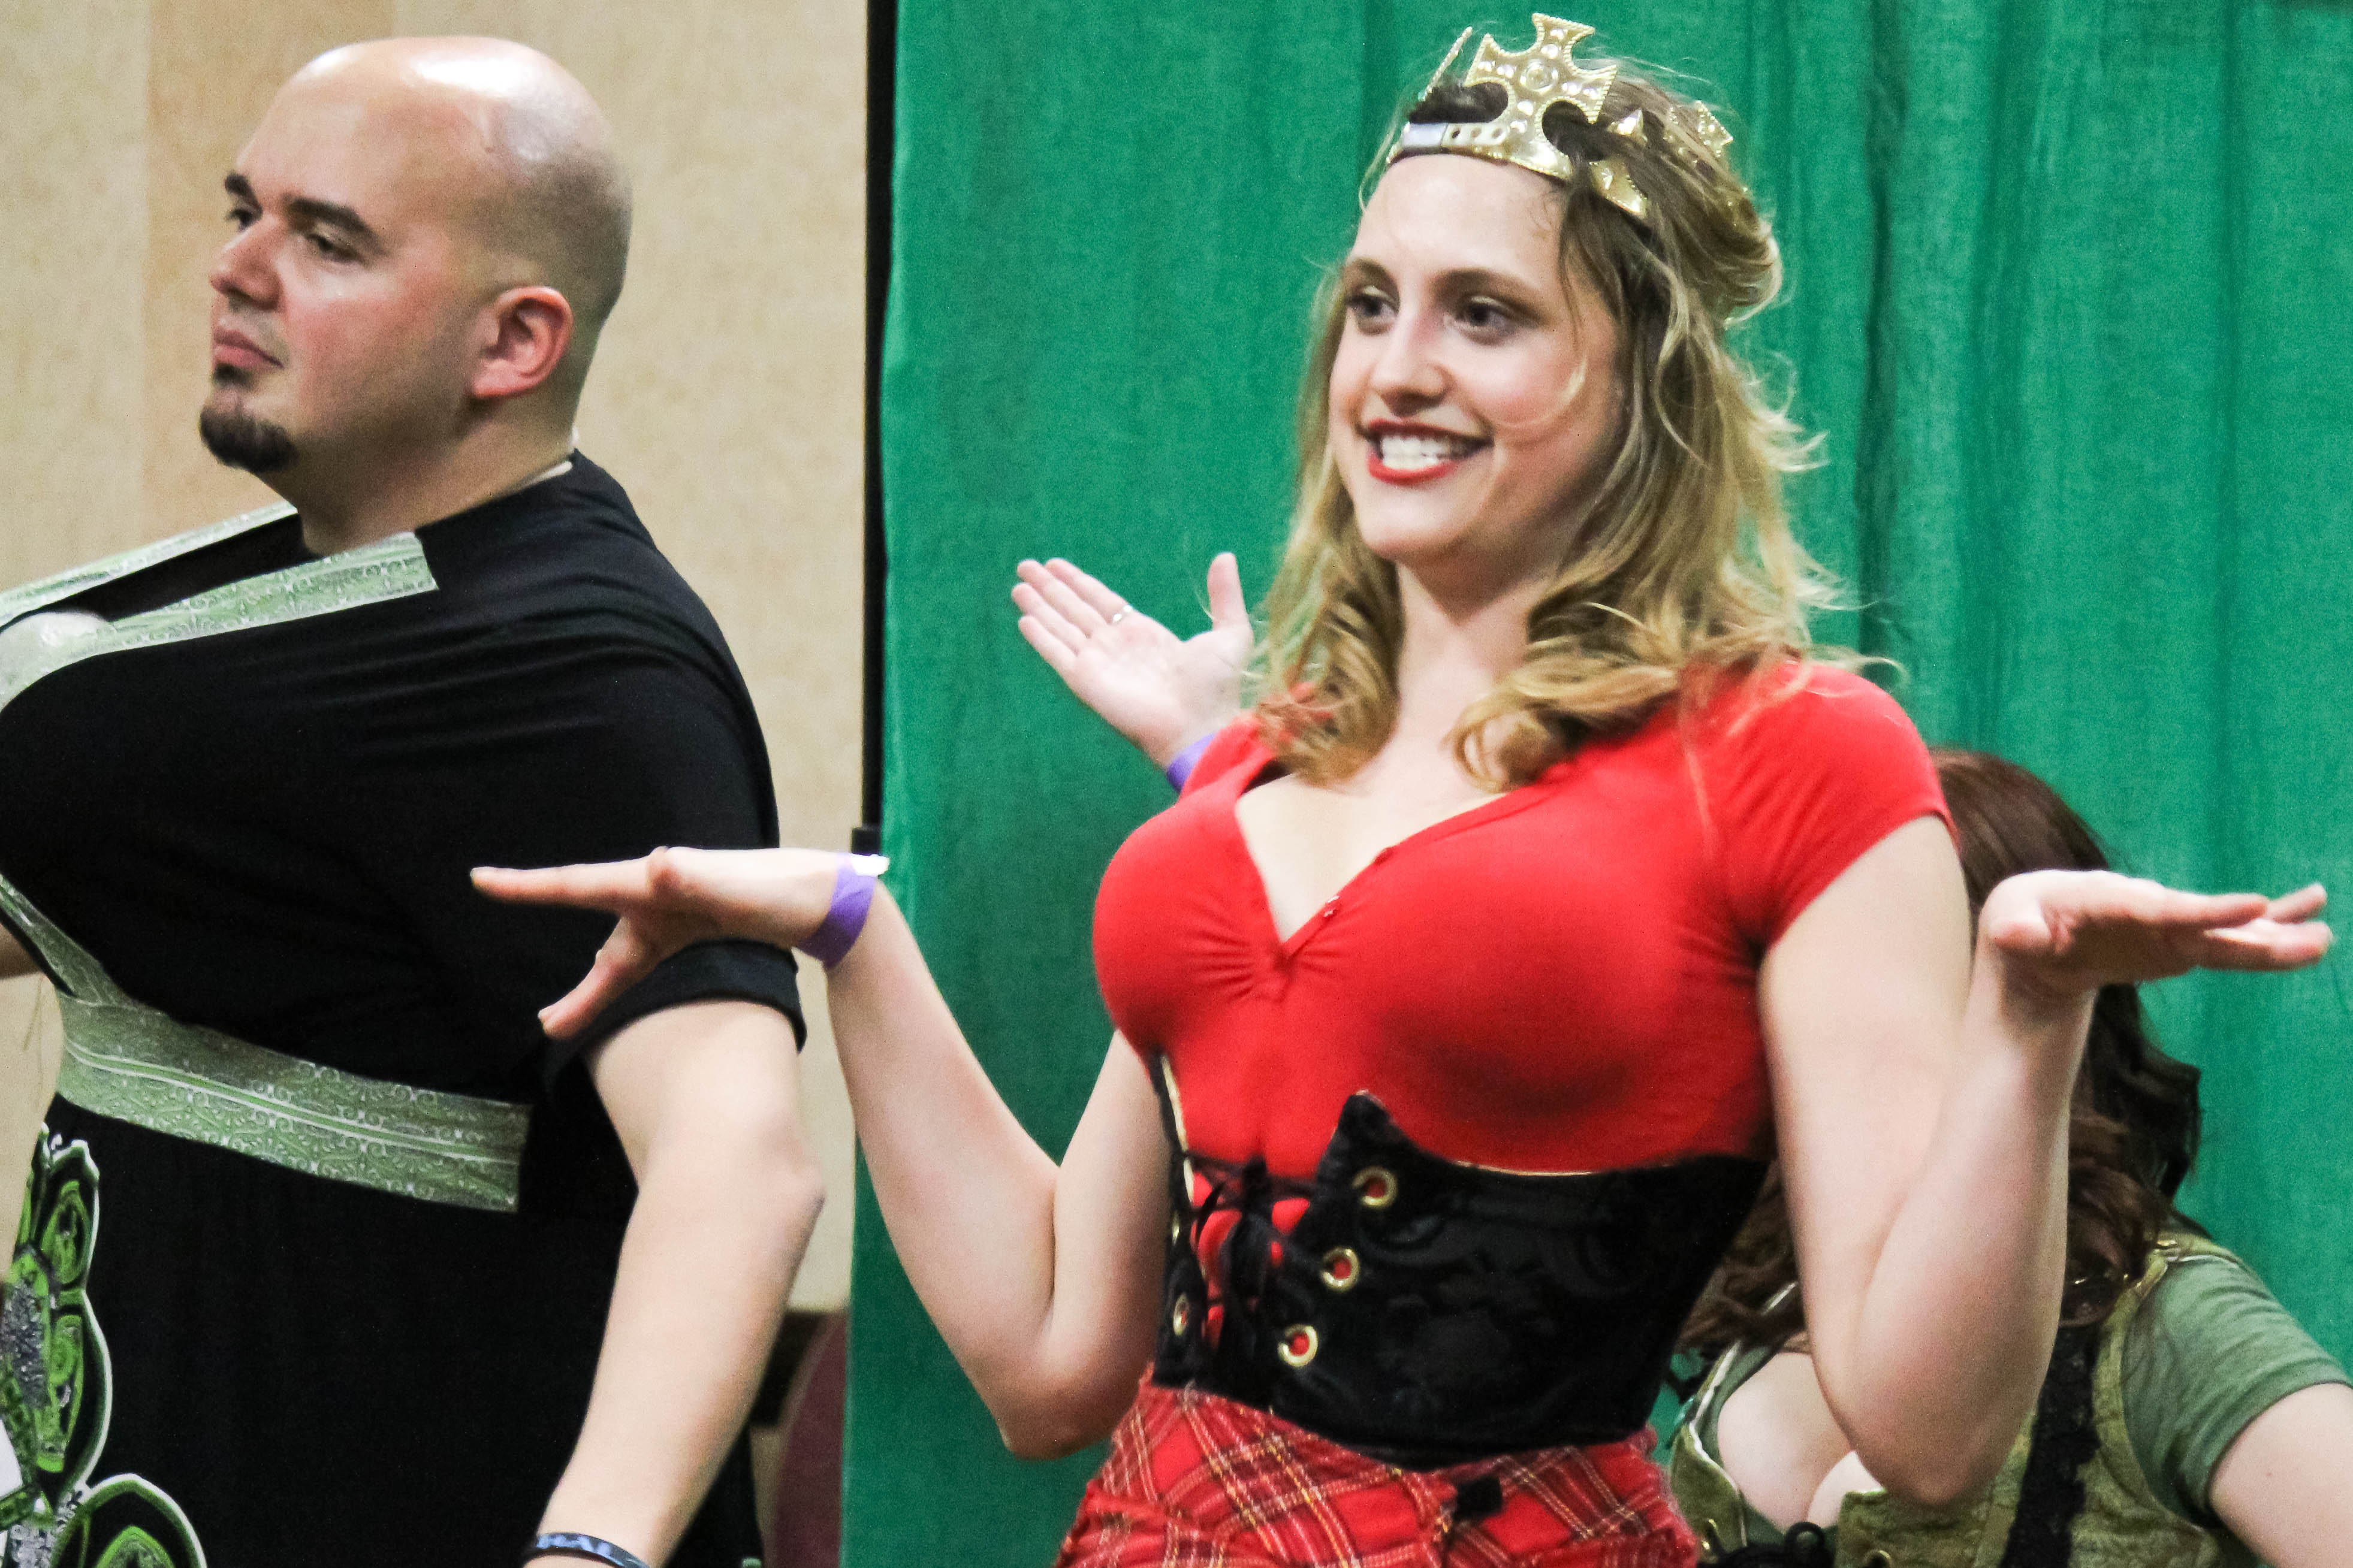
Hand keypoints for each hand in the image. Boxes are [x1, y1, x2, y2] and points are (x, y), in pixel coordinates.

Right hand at [473, 847, 840, 1036]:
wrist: (823, 898)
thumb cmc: (782, 890)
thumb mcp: (740, 889)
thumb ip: (698, 879)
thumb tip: (659, 862)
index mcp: (655, 880)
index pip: (581, 882)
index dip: (529, 885)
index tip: (481, 879)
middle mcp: (654, 891)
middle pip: (594, 937)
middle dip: (560, 970)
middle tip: (519, 997)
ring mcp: (668, 913)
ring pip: (614, 957)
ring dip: (586, 990)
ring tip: (552, 1025)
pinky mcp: (684, 928)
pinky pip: (637, 961)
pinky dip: (612, 982)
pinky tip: (594, 997)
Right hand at [1012, 554, 1249, 766]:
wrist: (1201, 725)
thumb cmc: (1217, 687)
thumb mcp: (1231, 633)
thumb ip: (1224, 595)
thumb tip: (1225, 557)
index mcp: (1144, 634)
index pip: (1102, 602)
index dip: (1079, 583)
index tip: (1057, 566)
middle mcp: (1116, 646)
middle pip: (1075, 609)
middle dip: (1051, 588)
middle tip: (1026, 565)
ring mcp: (1099, 663)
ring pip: (1061, 626)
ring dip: (1039, 605)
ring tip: (1018, 585)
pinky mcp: (1086, 681)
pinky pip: (1057, 653)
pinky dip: (1040, 637)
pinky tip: (1024, 619)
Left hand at [1980, 872, 2330, 1007]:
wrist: (2035, 932)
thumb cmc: (2021, 923)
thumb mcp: (2008, 927)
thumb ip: (2017, 931)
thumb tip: (2018, 934)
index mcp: (2106, 900)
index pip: (2159, 907)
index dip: (2206, 911)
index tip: (2254, 907)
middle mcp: (2148, 908)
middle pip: (2205, 921)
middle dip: (2254, 931)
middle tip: (2313, 937)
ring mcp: (2169, 927)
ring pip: (2225, 935)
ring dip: (2273, 940)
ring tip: (2323, 941)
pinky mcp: (2181, 945)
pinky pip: (2227, 945)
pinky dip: (2265, 941)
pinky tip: (2311, 931)